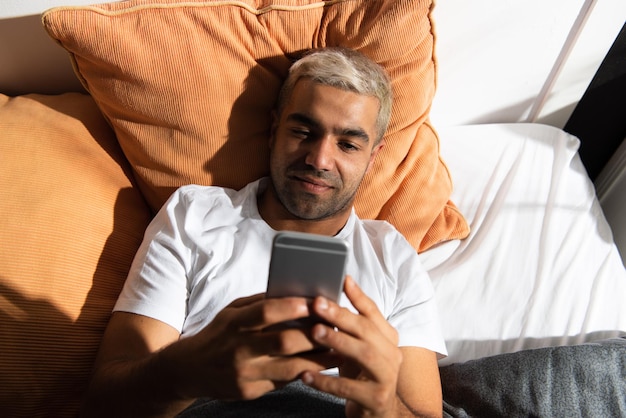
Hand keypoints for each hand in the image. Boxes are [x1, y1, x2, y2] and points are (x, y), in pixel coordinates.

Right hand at [172, 294, 338, 400]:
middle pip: (283, 342)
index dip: (292, 307)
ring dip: (317, 359)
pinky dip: (304, 372)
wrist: (189, 369)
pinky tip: (320, 366)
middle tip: (335, 327)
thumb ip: (259, 303)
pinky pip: (283, 382)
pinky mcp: (249, 391)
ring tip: (338, 349)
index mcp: (234, 324)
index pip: (265, 313)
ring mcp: (244, 373)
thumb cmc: (218, 333)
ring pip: (289, 367)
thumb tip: (293, 292)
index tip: (315, 301)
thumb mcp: (232, 311)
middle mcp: (238, 350)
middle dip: (313, 334)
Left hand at [300, 276, 402, 417]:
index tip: (341, 279)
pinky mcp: (376, 399)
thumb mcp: (357, 346)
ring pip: (363, 354)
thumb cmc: (361, 374)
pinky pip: (349, 389)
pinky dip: (326, 381)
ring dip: (337, 340)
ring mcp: (387, 378)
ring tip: (313, 332)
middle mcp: (392, 354)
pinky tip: (305, 375)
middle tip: (316, 304)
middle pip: (366, 330)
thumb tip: (333, 289)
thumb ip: (350, 322)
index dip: (357, 295)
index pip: (373, 312)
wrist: (377, 413)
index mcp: (388, 338)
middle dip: (341, 315)